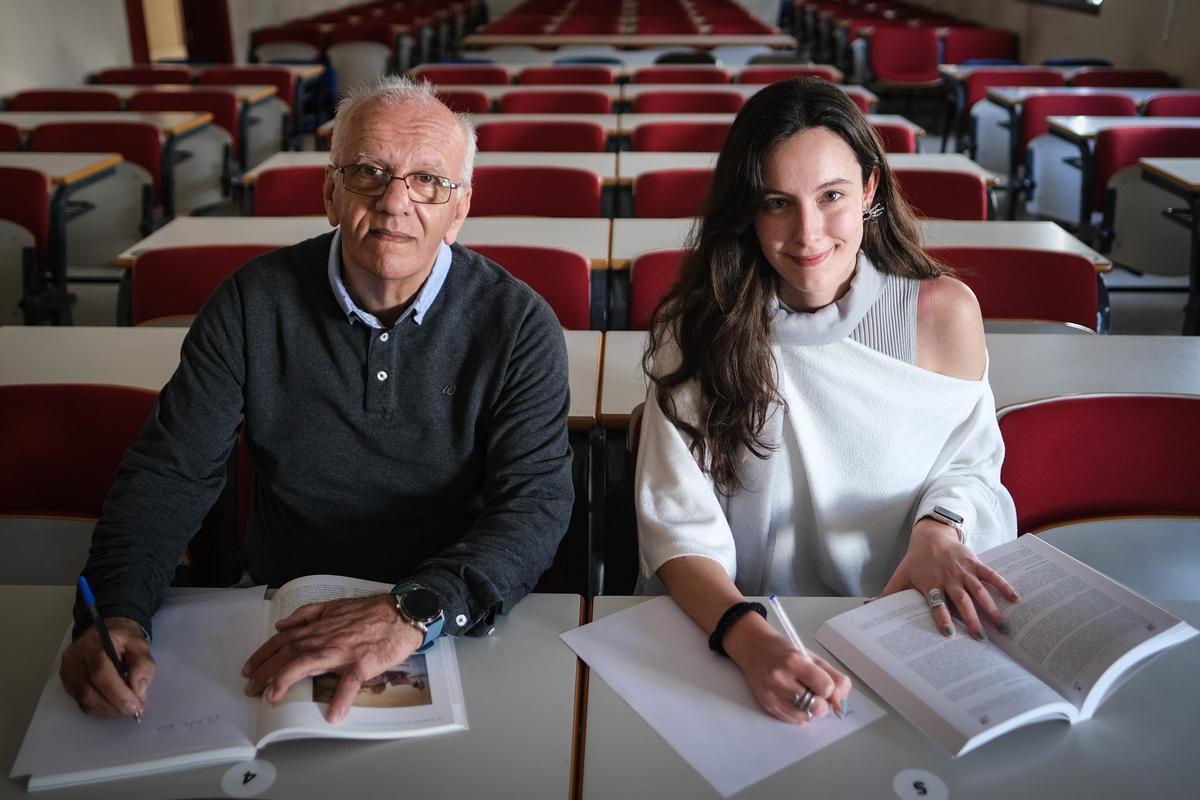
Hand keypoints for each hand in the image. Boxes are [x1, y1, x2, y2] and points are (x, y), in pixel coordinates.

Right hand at [59, 618, 154, 716]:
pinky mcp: (66, 681)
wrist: (105, 630)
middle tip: (134, 710)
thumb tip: (138, 690)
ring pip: (83, 700)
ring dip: (107, 709)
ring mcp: (67, 671)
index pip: (101, 673)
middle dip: (113, 706)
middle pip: (88, 691)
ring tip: (126, 708)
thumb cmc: (123, 638)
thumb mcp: (139, 644)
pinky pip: (80, 701)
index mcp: (94, 645)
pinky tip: (113, 704)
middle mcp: (75, 659)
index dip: (118, 694)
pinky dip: (99, 707)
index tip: (136, 705)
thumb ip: (142, 665)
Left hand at [241, 595, 421, 723]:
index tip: (249, 669)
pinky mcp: (363, 663)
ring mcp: (344, 651)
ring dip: (287, 679)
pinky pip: (350, 683)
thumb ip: (307, 614)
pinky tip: (333, 713)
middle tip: (251, 689)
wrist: (402, 614)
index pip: (283, 640)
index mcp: (320, 627)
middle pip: (288, 654)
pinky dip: (341, 698)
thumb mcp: (334, 605)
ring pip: (308, 663)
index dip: (263, 655)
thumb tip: (282, 624)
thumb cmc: (371, 611)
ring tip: (273, 696)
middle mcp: (326, 638)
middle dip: (265, 671)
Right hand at [724, 613, 851, 723]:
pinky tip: (794, 699)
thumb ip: (833, 678)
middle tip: (816, 692)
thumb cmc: (784, 651)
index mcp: (794, 661)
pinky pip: (794, 720)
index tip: (823, 682)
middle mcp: (781, 679)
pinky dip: (800, 714)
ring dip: (811, 709)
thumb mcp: (812, 657)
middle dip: (822, 701)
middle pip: (817, 706)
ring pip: (806, 716)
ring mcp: (772, 694)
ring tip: (804, 694)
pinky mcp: (768, 705)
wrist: (754, 649)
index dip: (829, 688)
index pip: (826, 687)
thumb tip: (841, 703)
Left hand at [881, 518, 1018, 638]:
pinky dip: (1003, 585)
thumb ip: (888, 594)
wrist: (930, 535)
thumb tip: (869, 609)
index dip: (943, 618)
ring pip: (979, 590)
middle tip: (981, 638)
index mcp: (930, 583)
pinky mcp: (975, 563)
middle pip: (961, 600)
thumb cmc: (915, 560)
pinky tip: (1016, 599)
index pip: (936, 604)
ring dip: (991, 608)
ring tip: (1002, 627)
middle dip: (972, 619)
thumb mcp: (901, 576)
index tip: (950, 634)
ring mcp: (963, 570)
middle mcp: (948, 578)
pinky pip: (991, 575)